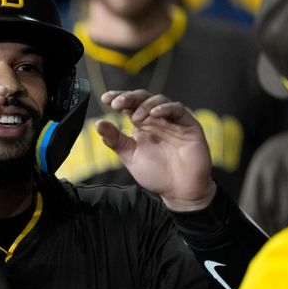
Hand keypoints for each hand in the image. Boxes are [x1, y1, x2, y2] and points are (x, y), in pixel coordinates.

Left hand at [97, 90, 215, 210]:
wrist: (180, 191)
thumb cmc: (157, 174)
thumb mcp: (131, 156)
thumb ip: (116, 141)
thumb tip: (99, 124)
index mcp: (142, 125)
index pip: (129, 105)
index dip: (118, 98)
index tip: (105, 98)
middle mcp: (157, 120)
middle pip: (142, 98)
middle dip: (128, 97)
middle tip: (116, 103)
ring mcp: (173, 121)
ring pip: (159, 100)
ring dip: (145, 105)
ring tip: (136, 117)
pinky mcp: (189, 125)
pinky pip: (178, 110)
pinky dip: (165, 109)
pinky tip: (154, 114)